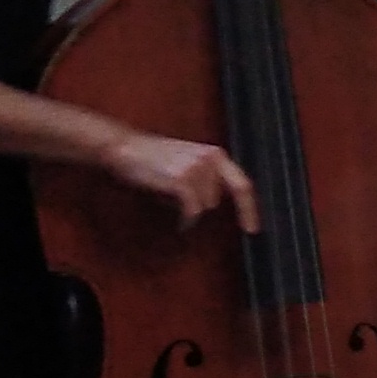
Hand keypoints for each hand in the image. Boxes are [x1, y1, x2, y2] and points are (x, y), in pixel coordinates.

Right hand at [104, 128, 259, 232]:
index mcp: (215, 154)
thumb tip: (219, 203)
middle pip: (215, 201)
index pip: (242, 185)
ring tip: (166, 191)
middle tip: (175, 195)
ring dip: (186, 206)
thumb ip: (208, 177)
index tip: (252, 230)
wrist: (124, 147)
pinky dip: (184, 218)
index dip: (249, 209)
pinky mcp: (182, 179)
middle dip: (198, 204)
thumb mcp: (188, 161)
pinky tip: (175, 214)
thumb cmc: (152, 158)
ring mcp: (196, 169)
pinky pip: (191, 211)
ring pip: (203, 207)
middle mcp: (210, 159)